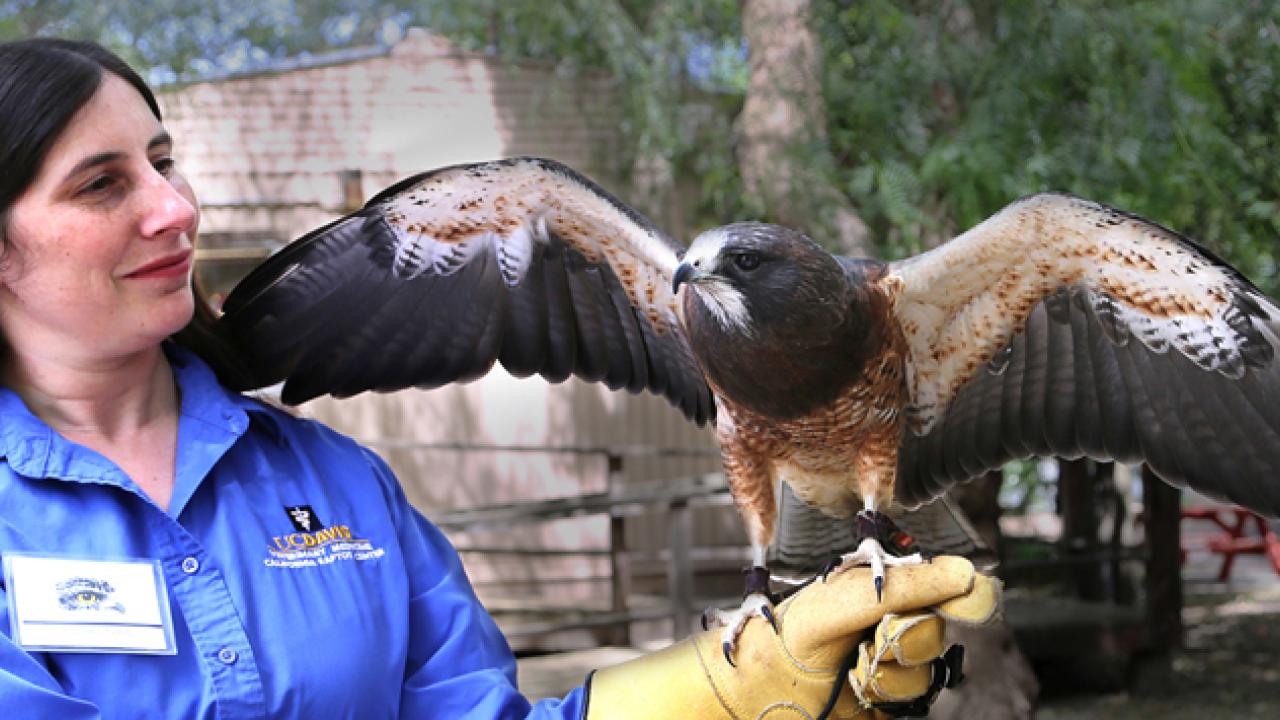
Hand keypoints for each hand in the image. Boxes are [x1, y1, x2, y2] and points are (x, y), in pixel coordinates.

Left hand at [584, 556, 999, 718]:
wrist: (747, 698)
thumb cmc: (781, 641)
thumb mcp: (839, 603)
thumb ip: (900, 587)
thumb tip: (970, 575)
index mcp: (875, 589)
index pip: (938, 584)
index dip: (953, 590)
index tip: (970, 595)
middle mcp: (887, 625)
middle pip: (937, 629)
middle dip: (906, 637)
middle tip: (867, 644)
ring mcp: (888, 669)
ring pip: (931, 673)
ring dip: (893, 677)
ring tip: (853, 676)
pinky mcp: (887, 708)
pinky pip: (919, 705)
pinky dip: (892, 701)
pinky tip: (861, 697)